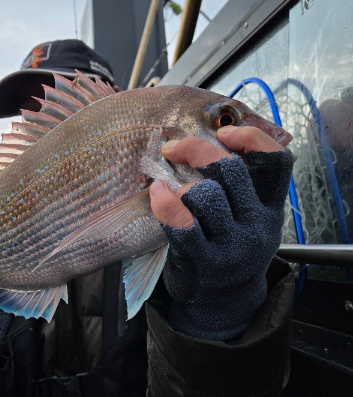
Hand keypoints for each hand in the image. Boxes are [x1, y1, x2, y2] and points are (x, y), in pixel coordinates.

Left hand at [149, 126, 293, 340]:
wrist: (223, 301)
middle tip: (173, 148)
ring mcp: (230, 245)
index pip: (276, 162)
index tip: (224, 133)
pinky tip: (157, 194)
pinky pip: (181, 222)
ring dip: (182, 183)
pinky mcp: (202, 259)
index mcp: (271, 207)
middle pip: (230, 170)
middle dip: (196, 149)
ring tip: (169, 188)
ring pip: (205, 194)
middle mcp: (256, 224)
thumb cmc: (229, 246)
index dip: (251, 138)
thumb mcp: (248, 218)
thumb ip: (239, 187)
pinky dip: (164, 202)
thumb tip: (203, 141)